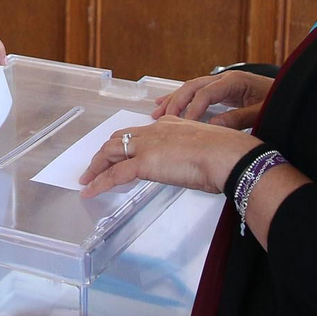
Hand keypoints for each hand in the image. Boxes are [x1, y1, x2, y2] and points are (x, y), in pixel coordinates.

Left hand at [79, 115, 259, 197]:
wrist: (229, 156)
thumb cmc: (228, 155)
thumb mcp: (207, 149)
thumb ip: (194, 154)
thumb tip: (194, 167)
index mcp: (171, 124)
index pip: (140, 132)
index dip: (126, 144)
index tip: (120, 154)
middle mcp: (156, 130)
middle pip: (119, 139)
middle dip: (104, 154)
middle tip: (95, 167)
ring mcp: (149, 145)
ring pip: (111, 152)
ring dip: (97, 167)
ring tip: (87, 180)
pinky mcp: (145, 162)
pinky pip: (115, 174)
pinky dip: (99, 183)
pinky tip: (91, 191)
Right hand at [153, 70, 273, 129]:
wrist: (289, 94)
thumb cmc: (278, 102)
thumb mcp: (261, 112)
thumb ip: (237, 118)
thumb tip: (213, 126)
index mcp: (234, 81)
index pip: (206, 94)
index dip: (194, 109)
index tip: (185, 124)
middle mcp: (225, 79)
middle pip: (193, 87)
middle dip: (176, 102)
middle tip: (163, 117)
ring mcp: (221, 83)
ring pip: (190, 88)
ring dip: (173, 100)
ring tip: (157, 112)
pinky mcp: (220, 90)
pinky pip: (195, 93)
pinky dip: (180, 99)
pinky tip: (166, 105)